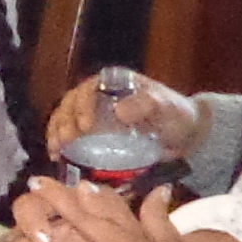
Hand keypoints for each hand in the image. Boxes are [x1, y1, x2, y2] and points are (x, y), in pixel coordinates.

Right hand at [44, 69, 197, 160]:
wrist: (186, 137)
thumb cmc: (176, 116)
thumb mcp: (166, 107)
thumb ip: (146, 105)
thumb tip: (119, 111)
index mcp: (114, 83)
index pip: (89, 90)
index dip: (82, 106)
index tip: (85, 126)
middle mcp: (100, 96)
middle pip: (71, 105)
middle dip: (64, 122)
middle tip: (65, 141)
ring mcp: (94, 116)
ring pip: (65, 119)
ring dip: (56, 133)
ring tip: (55, 151)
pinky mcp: (94, 136)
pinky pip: (71, 137)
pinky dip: (61, 146)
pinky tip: (57, 158)